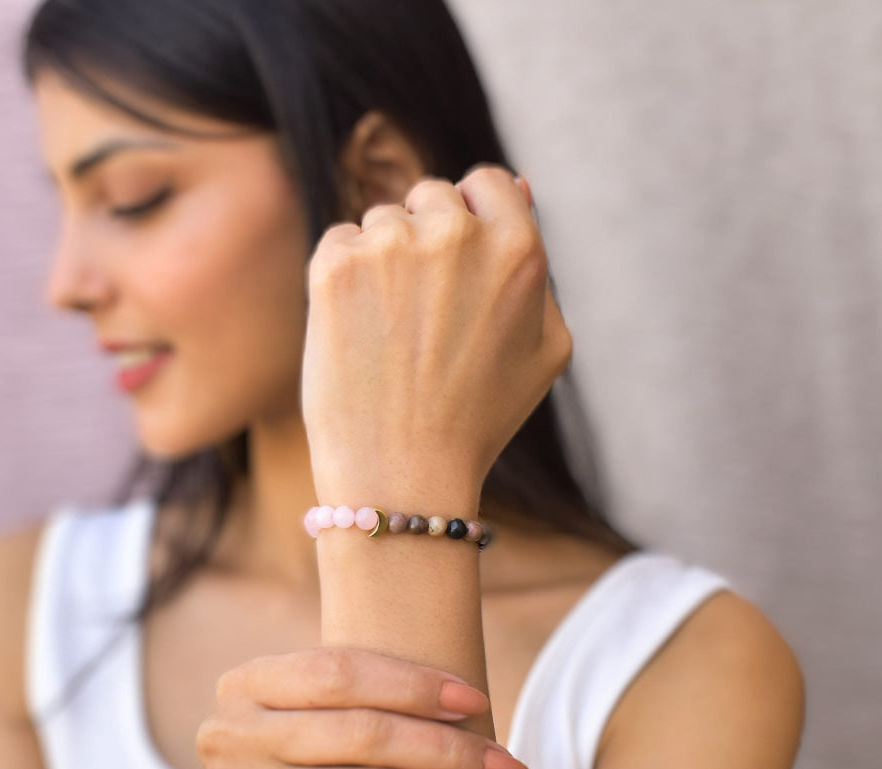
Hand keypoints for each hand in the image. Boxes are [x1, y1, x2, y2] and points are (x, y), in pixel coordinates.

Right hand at [195, 646, 535, 768]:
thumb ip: (372, 698)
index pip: (341, 671)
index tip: (478, 701)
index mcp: (246, 684)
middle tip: (511, 767)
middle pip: (362, 733)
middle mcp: (227, 735)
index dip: (415, 684)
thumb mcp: (336, 728)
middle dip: (451, 750)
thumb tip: (471, 690)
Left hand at [301, 166, 571, 503]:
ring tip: (391, 334)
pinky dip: (343, 278)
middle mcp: (456, 234)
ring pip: (382, 221)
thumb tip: (522, 185)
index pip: (489, 183)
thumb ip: (541, 267)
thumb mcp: (545, 350)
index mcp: (518, 249)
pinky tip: (357, 332)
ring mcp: (392, 245)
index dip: (472, 217)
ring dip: (383, 260)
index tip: (457, 259)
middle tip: (422, 315)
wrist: (401, 473)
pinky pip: (340, 241)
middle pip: (432, 196)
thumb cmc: (478, 420)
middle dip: (425, 239)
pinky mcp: (336, 265)